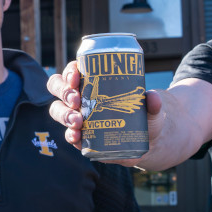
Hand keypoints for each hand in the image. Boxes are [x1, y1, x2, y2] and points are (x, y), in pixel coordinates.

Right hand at [45, 60, 164, 165]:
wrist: (147, 140)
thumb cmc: (145, 115)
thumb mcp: (151, 107)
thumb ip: (153, 102)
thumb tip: (152, 97)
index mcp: (93, 82)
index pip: (73, 71)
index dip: (70, 71)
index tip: (76, 75)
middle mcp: (80, 97)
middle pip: (59, 88)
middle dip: (64, 92)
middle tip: (77, 99)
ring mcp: (78, 116)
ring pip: (58, 110)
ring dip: (64, 114)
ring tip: (77, 121)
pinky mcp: (82, 136)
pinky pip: (69, 134)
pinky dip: (70, 135)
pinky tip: (76, 137)